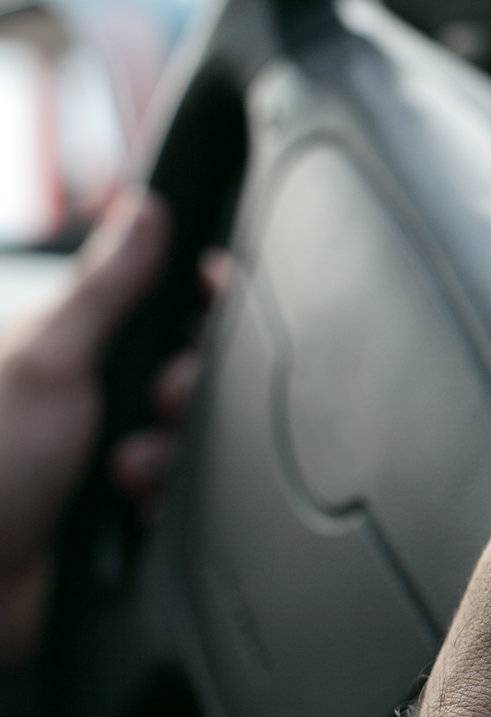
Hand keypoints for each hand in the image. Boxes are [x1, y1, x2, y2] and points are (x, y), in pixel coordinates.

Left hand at [0, 191, 211, 664]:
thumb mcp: (47, 361)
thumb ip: (104, 286)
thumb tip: (142, 209)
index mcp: (72, 342)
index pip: (161, 295)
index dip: (201, 293)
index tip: (216, 291)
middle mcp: (93, 392)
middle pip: (191, 366)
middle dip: (187, 389)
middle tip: (160, 403)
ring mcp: (107, 448)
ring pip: (192, 433)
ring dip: (169, 453)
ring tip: (125, 472)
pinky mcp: (121, 505)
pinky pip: (184, 490)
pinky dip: (167, 498)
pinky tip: (132, 507)